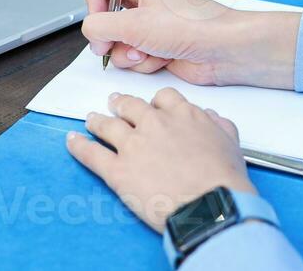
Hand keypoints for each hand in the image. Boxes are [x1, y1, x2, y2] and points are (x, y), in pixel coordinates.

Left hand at [65, 88, 256, 231]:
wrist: (210, 205)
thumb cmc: (223, 179)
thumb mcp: (230, 141)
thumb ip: (218, 124)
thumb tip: (210, 117)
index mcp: (182, 114)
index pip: (163, 97)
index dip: (155, 101)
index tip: (152, 106)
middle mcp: (154, 124)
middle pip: (130, 106)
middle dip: (120, 104)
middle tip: (115, 103)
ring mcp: (133, 145)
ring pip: (107, 125)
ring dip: (97, 121)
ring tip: (91, 119)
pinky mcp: (118, 170)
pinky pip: (91, 154)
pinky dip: (78, 146)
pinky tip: (71, 141)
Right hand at [78, 0, 298, 88]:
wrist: (223, 50)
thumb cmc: (194, 25)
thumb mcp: (136, 24)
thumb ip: (100, 26)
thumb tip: (88, 31)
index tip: (99, 17)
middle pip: (101, 14)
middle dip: (109, 34)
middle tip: (118, 41)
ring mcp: (147, 23)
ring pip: (114, 40)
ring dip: (128, 51)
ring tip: (149, 49)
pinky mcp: (153, 45)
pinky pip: (130, 56)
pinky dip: (142, 61)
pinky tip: (162, 58)